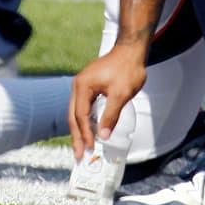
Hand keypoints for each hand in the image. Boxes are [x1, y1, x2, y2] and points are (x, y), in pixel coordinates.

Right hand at [68, 46, 146, 160]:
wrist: (131, 49)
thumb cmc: (127, 68)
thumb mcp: (121, 94)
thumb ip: (111, 115)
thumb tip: (104, 135)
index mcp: (83, 86)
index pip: (80, 116)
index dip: (85, 134)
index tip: (90, 148)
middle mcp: (78, 85)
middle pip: (73, 115)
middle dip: (77, 136)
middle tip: (79, 155)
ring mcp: (82, 84)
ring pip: (76, 111)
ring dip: (79, 129)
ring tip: (82, 146)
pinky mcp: (89, 84)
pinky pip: (82, 106)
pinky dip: (84, 120)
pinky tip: (89, 129)